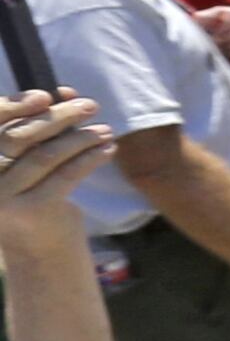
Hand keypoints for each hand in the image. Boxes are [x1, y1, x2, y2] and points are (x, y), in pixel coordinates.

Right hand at [0, 90, 108, 229]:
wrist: (40, 249)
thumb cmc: (34, 195)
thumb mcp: (30, 162)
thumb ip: (40, 130)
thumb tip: (63, 91)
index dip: (14, 106)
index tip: (46, 95)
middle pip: (19, 138)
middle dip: (58, 117)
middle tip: (90, 106)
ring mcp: (3, 197)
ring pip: (46, 156)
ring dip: (80, 138)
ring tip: (105, 130)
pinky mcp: (32, 210)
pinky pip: (66, 175)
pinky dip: (90, 158)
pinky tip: (108, 149)